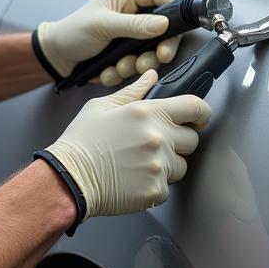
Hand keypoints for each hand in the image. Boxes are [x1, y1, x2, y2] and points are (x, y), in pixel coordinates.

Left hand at [36, 0, 183, 85]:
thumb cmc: (73, 31)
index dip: (175, 6)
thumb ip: (134, 25)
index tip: (184, 23)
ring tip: (121, 66)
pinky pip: (136, 66)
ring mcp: (130, 38)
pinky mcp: (126, 56)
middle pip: (163, 30)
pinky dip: (123, 72)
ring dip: (139, 63)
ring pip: (151, 52)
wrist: (57, 58)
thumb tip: (163, 23)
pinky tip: (108, 70)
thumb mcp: (103, 25)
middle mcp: (133, 17)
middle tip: (159, 57)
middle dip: (160, 47)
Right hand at [43, 69, 210, 220]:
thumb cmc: (81, 142)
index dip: (200, 113)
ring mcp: (158, 166)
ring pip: (181, 166)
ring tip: (138, 164)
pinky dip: (153, 186)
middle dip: (178, 142)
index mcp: (148, 113)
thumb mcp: (102, 107)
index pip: (195, 107)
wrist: (68, 179)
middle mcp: (158, 138)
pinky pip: (166, 188)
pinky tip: (132, 180)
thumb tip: (151, 76)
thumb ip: (133, 91)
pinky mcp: (155, 191)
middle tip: (153, 145)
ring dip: (166, 166)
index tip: (197, 119)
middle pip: (192, 140)